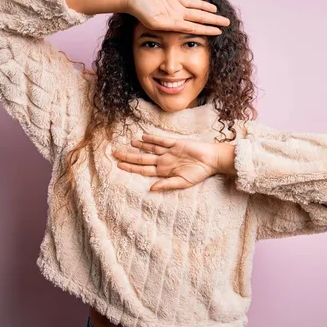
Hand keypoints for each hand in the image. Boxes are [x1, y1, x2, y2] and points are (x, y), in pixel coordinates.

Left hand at [113, 134, 229, 190]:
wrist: (212, 160)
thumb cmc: (199, 173)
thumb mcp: (183, 182)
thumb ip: (166, 185)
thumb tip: (151, 188)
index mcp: (164, 171)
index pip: (143, 169)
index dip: (131, 167)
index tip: (119, 165)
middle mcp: (164, 160)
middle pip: (142, 158)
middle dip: (129, 156)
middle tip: (115, 153)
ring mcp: (169, 151)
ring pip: (150, 148)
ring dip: (139, 146)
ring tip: (128, 143)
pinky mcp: (176, 143)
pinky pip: (162, 140)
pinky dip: (152, 139)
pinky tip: (143, 137)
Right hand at [124, 0, 230, 35]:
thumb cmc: (140, 10)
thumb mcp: (157, 21)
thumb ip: (173, 24)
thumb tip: (189, 27)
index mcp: (174, 20)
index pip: (196, 26)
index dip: (208, 29)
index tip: (220, 31)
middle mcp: (175, 11)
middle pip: (199, 15)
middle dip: (213, 19)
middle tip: (227, 22)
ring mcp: (172, 1)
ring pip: (194, 4)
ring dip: (205, 7)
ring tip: (216, 10)